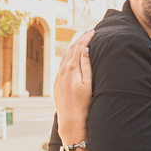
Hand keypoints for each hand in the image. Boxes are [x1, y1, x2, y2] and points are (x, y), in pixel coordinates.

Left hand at [54, 29, 93, 143]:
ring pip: (65, 57)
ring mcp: (58, 77)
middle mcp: (62, 71)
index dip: (86, 38)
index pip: (79, 48)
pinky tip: (71, 58)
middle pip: (71, 50)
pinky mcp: (57, 83)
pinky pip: (62, 65)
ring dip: (73, 48)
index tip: (93, 31)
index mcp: (71, 69)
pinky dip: (68, 57)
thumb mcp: (88, 83)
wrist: (70, 119)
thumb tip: (85, 50)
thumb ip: (86, 65)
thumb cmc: (83, 103)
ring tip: (81, 42)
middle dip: (80, 40)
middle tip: (88, 32)